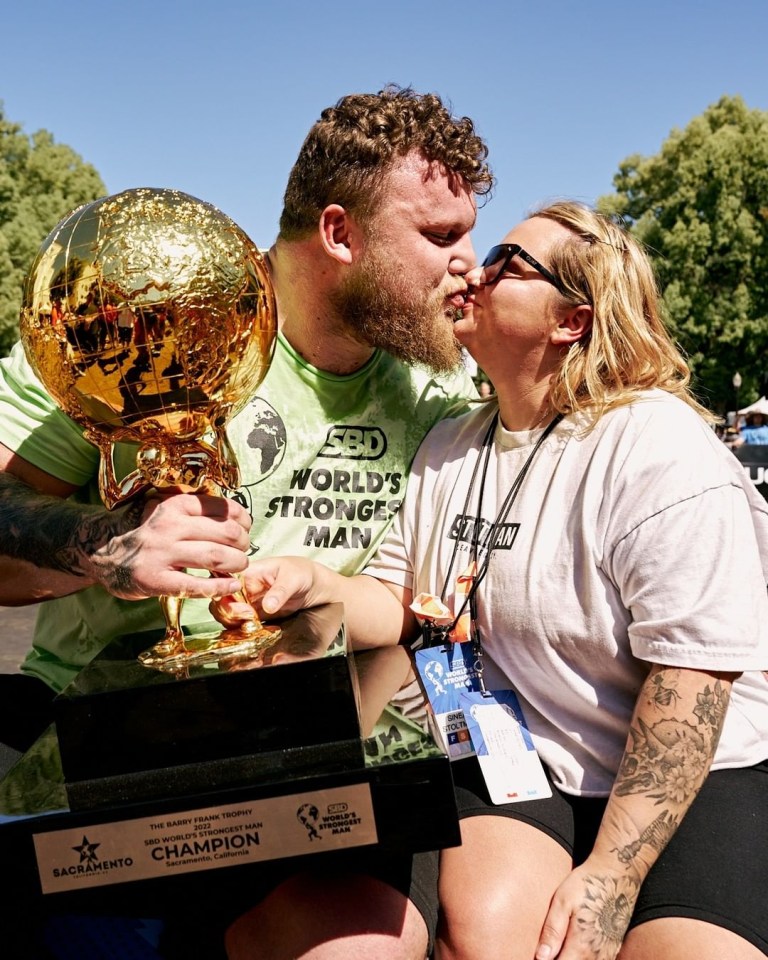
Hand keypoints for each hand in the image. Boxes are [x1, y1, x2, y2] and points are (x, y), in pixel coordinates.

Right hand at [89, 491, 251, 600]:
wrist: (105, 555)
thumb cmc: (149, 537)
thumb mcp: (169, 515)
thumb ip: (198, 515)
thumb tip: (240, 520)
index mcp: (175, 506)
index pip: (221, 507)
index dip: (243, 519)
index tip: (247, 527)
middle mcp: (169, 526)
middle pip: (224, 533)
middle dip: (243, 543)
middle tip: (244, 550)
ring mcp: (161, 554)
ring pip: (214, 556)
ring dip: (236, 563)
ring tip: (240, 566)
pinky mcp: (156, 580)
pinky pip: (196, 585)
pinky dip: (220, 587)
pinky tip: (231, 586)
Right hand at [210, 556, 322, 627]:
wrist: (316, 587)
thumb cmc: (303, 572)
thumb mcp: (294, 577)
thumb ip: (280, 591)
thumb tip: (268, 606)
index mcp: (248, 572)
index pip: (225, 582)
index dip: (227, 596)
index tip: (244, 607)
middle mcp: (243, 588)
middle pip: (221, 601)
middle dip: (228, 612)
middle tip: (249, 617)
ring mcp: (247, 603)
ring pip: (227, 615)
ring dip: (234, 623)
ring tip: (252, 624)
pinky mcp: (253, 616)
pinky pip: (239, 625)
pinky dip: (242, 630)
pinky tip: (253, 630)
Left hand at [535, 863, 637, 959]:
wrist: (617, 875)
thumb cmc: (587, 885)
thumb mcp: (563, 901)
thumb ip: (553, 931)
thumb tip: (541, 957)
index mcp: (581, 946)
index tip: (539, 956)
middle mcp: (596, 955)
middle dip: (560, 958)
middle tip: (547, 949)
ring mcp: (608, 953)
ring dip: (572, 957)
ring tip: (561, 945)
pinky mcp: (614, 948)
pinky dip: (584, 957)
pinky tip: (575, 947)